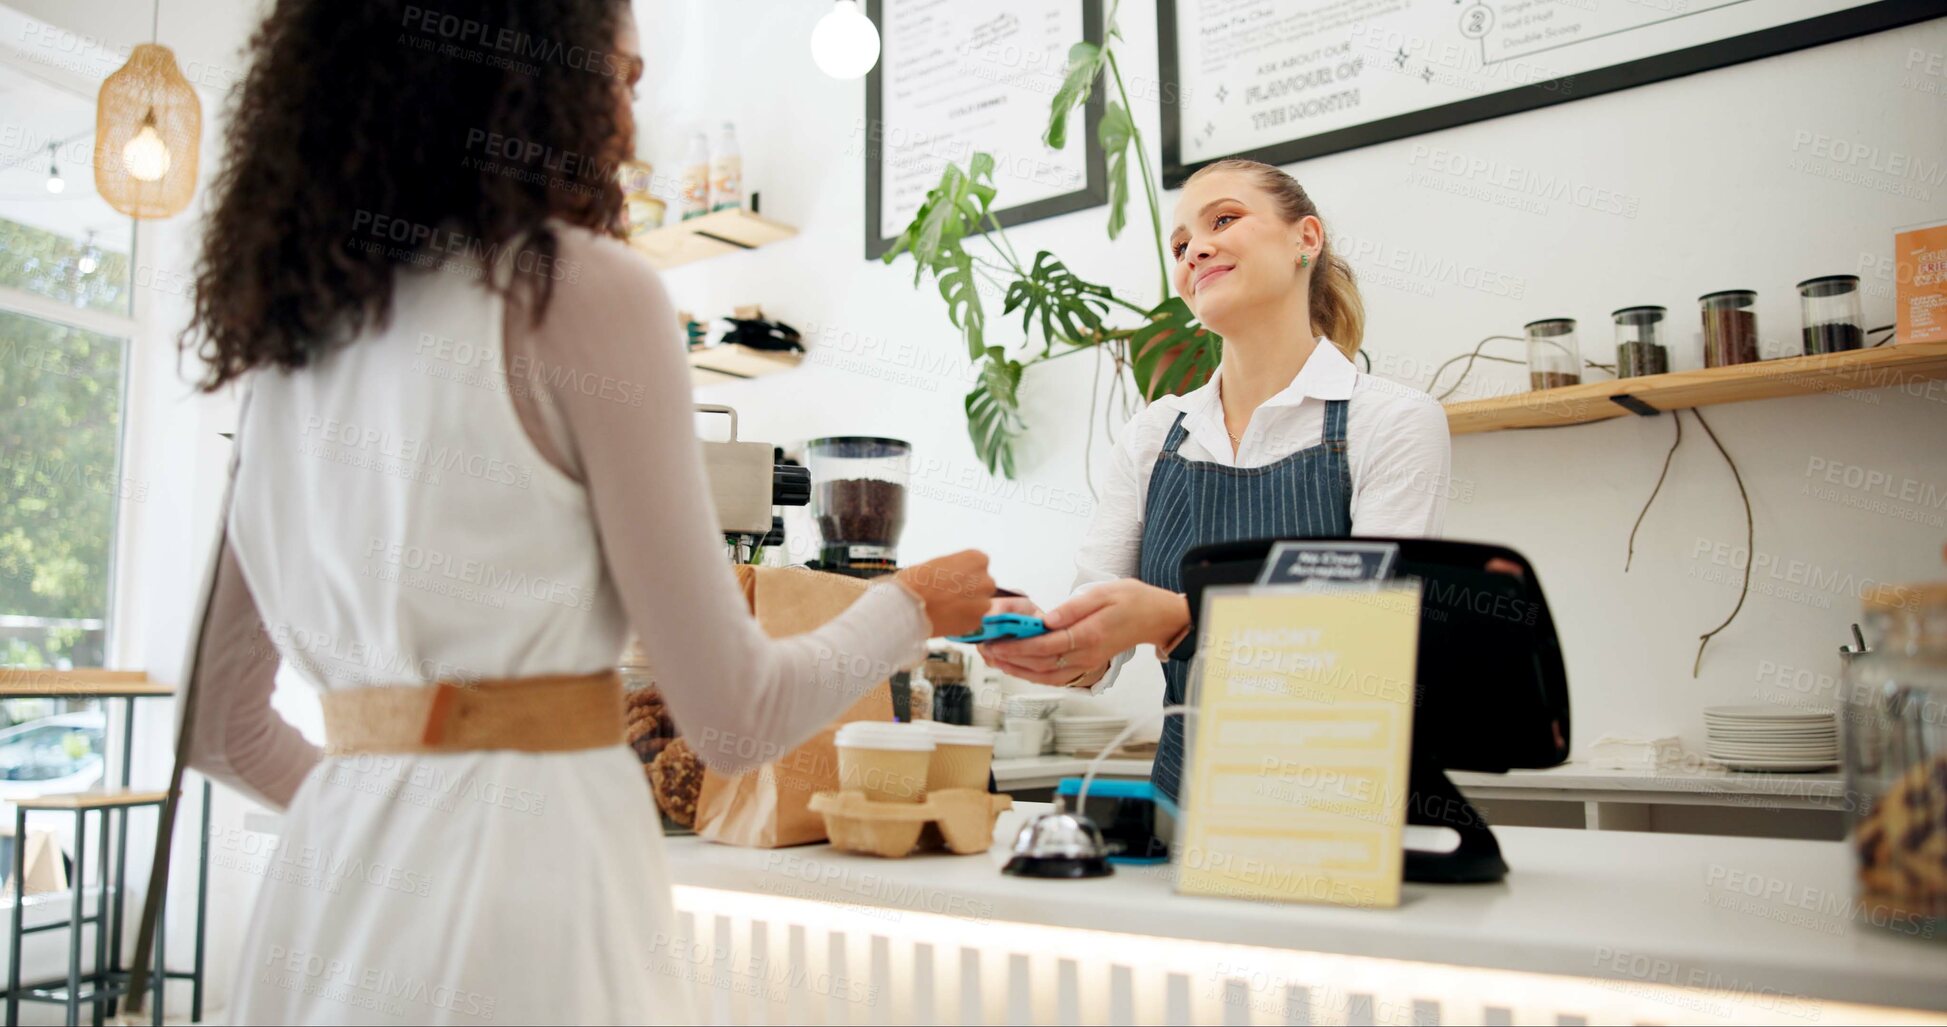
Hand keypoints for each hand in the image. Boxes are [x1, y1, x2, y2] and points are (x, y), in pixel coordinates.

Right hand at [895, 550, 993, 637]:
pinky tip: (946, 618)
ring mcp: (983, 603)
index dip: (965, 573)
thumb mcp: (938, 563)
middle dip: (970, 590)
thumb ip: (956, 569)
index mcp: (976, 559)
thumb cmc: (916, 582)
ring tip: (946, 609)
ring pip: (979, 604)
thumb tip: (958, 577)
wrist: (907, 607)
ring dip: (968, 607)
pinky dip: (962, 621)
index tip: (955, 579)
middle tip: (949, 595)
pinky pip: (973, 621)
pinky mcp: (976, 623)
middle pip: (983, 585)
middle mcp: (985, 580)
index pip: (979, 564)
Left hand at [981, 579, 1188, 685]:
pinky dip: (1033, 674)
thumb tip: (1047, 619)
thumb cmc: (1132, 601)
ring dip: (1017, 669)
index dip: (1018, 646)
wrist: (1155, 617)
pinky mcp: (1086, 665)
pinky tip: (1017, 666)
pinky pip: (1055, 677)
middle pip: (1040, 664)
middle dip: (1010, 659)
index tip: (996, 642)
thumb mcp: (1103, 593)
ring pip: (1045, 675)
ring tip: (994, 659)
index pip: (1045, 646)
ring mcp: (1086, 663)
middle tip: (985, 650)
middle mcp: (1085, 655)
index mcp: (1088, 635)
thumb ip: (1073, 608)